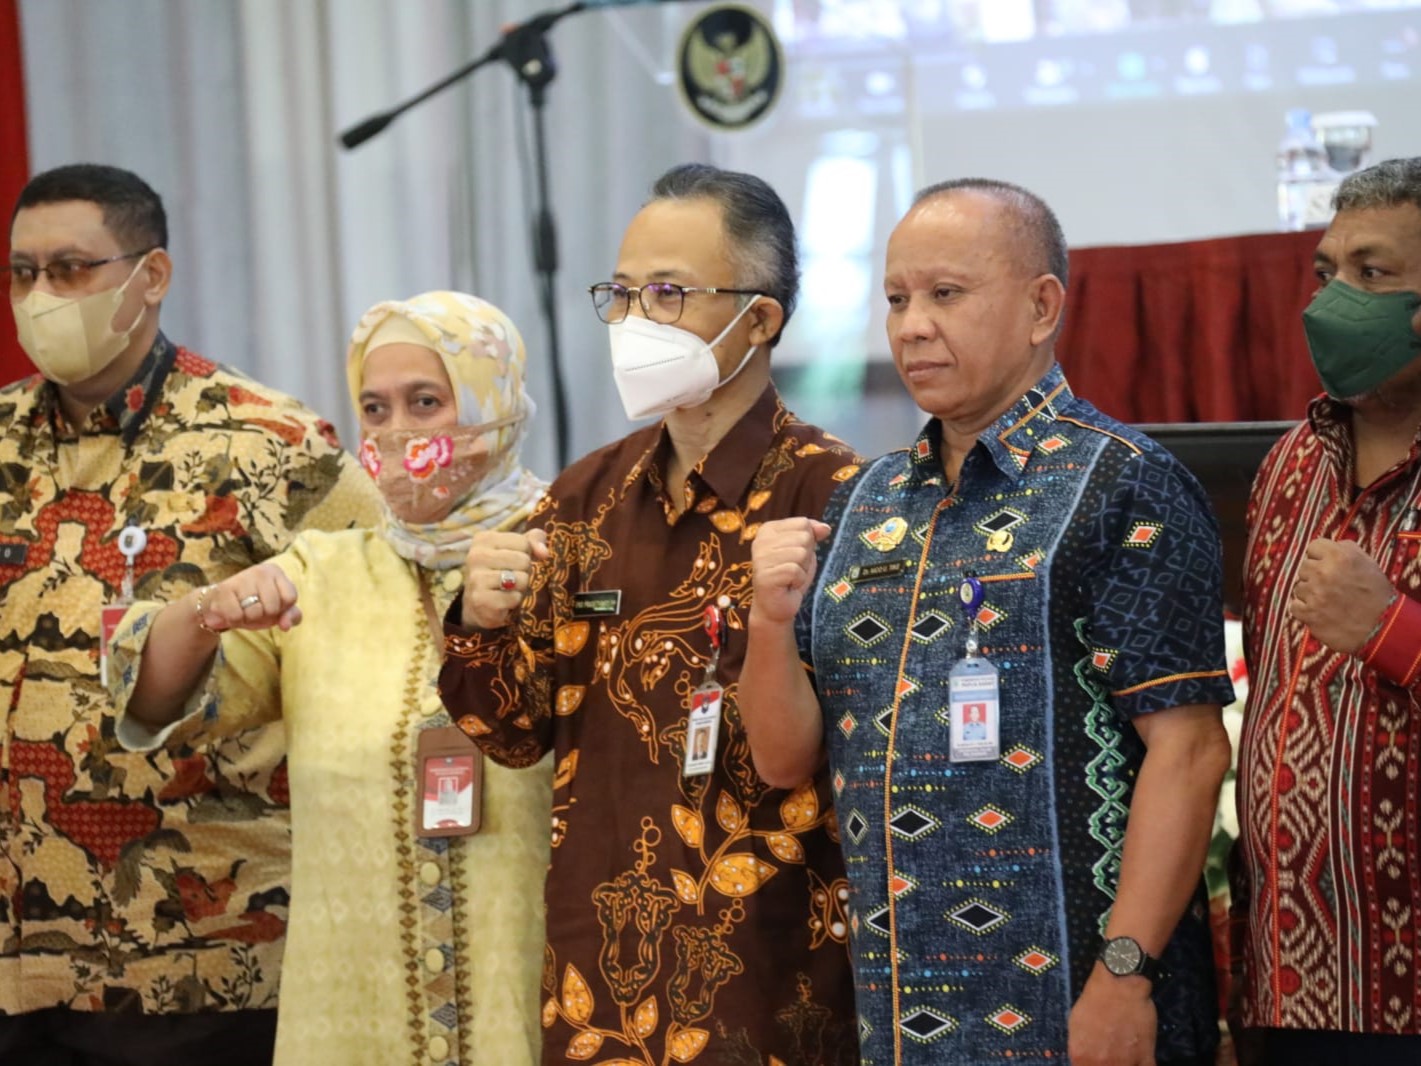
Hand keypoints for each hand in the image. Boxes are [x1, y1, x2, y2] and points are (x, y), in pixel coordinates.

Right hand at [196, 563, 300, 633]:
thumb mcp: (278, 611)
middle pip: (272, 607)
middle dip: (263, 615)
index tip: (271, 604)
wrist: (221, 605)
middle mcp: (260, 571)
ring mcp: (241, 578)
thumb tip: (285, 625)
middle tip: (253, 609)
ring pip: (255, 612)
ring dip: (248, 618)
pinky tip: (231, 611)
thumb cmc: (255, 605)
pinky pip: (236, 616)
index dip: (281, 608)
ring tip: (242, 609)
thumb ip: (291, 616)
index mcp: (276, 572)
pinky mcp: (223, 589)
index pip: (290, 598)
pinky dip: (234, 620)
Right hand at [460, 528, 548, 628]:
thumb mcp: (517, 549)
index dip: (525, 554)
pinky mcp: (480, 600)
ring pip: (521, 579)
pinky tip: (501, 601)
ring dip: (520, 587)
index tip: (510, 562)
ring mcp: (476, 578)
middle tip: (509, 577)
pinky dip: (513, 601)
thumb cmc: (502, 571)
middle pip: (523, 560)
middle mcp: (476, 556)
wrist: (479, 603)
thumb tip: (544, 553)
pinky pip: (514, 598)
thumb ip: (534, 540)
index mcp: (484, 539)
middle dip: (523, 571)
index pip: (524, 543)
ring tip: (506, 588)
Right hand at [750, 518, 829, 627]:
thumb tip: (825, 528)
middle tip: (792, 569)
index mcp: (768, 529)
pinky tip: (788, 586)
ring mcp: (760, 558)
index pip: (803, 523)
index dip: (808, 542)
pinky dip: (798, 581)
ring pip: (801, 553)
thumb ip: (813, 533)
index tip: (794, 556)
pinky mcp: (765, 576)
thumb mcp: (805, 549)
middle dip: (805, 557)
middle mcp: (760, 540)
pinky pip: (796, 571)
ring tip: (790, 577)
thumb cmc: (790, 576)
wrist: (776, 606)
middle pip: (804, 537)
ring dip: (802, 569)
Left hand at [1068, 966, 1156, 1065]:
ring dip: (1123, 1065)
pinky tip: (1137, 1061)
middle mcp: (1102, 1063)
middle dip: (1108, 1064)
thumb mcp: (1076, 1024)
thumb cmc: (1095, 999)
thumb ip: (1080, 1049)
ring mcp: (1125, 1062)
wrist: (1120, 985)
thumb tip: (1082, 1061)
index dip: (1089, 1065)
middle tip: (1110, 1058)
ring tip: (1123, 1056)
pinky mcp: (1146, 1057)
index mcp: (1081, 1055)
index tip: (1095, 1061)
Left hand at [1288, 537, 1394, 651]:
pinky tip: (1322, 612)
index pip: (1314, 547)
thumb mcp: (1368, 563)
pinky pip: (1295, 606)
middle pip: (1304, 567)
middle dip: (1316, 576)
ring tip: (1331, 601)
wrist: (1382, 628)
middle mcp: (1324, 573)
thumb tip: (1326, 546)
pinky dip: (1305, 610)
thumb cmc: (1376, 594)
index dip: (1321, 556)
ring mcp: (1314, 594)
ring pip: (1299, 587)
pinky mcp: (1308, 613)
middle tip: (1333, 587)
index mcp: (1339, 557)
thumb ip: (1346, 549)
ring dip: (1311, 594)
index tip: (1328, 565)